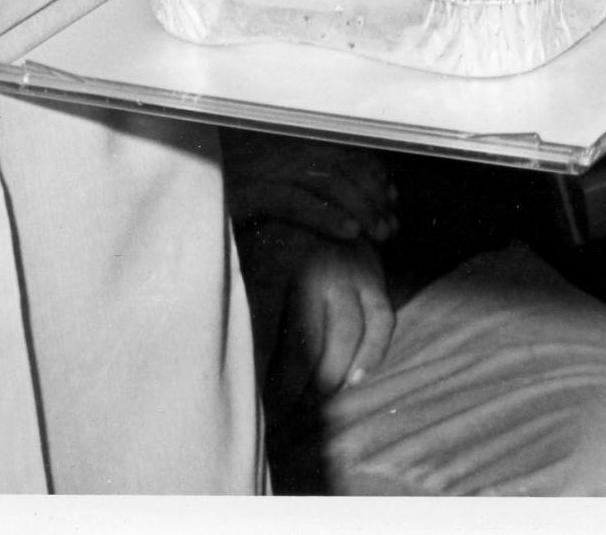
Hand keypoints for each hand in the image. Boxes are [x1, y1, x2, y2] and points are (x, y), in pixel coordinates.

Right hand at [223, 132, 397, 242]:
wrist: (181, 173)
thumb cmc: (228, 174)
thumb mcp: (271, 166)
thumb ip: (306, 169)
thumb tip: (351, 190)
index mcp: (294, 135)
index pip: (348, 149)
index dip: (375, 172)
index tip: (394, 197)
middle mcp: (286, 144)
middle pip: (345, 166)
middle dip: (374, 196)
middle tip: (392, 227)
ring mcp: (269, 165)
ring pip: (329, 182)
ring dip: (361, 208)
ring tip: (379, 233)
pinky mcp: (251, 190)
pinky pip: (298, 203)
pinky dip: (327, 216)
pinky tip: (348, 233)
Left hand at [237, 219, 394, 409]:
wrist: (314, 188)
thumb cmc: (267, 232)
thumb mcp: (244, 261)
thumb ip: (239, 307)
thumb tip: (223, 362)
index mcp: (278, 267)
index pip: (265, 340)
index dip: (261, 382)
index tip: (249, 407)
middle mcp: (317, 272)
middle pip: (307, 350)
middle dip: (292, 393)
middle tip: (276, 417)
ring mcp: (351, 272)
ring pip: (346, 340)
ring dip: (329, 380)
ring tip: (311, 401)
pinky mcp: (374, 275)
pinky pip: (383, 320)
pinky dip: (373, 352)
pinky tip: (355, 378)